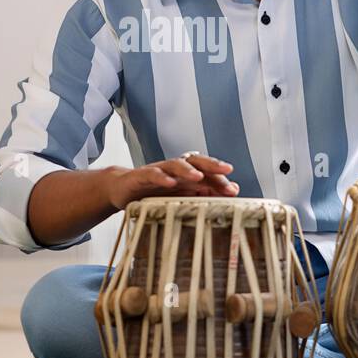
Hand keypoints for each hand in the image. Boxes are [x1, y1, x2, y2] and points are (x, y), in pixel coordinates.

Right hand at [106, 153, 238, 209]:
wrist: (123, 190)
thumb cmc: (154, 193)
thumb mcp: (181, 197)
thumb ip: (206, 194)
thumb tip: (234, 190)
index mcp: (186, 174)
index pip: (208, 172)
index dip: (221, 180)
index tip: (234, 190)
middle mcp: (174, 169)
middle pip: (196, 161)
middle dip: (211, 165)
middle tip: (226, 170)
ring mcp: (158, 171)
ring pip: (175, 164)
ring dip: (188, 169)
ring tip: (199, 177)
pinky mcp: (141, 176)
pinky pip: (152, 174)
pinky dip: (161, 177)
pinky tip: (170, 182)